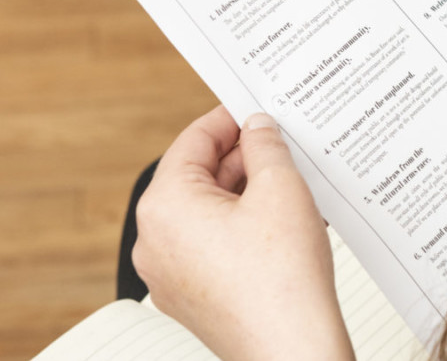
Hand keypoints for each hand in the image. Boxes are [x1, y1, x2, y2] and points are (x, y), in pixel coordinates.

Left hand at [132, 106, 353, 360]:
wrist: (291, 348)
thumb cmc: (281, 281)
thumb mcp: (281, 188)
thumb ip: (265, 146)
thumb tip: (257, 128)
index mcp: (163, 206)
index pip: (192, 141)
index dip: (229, 119)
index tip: (254, 109)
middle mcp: (155, 241)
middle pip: (197, 178)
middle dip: (242, 159)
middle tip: (282, 146)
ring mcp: (170, 275)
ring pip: (207, 213)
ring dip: (246, 194)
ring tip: (291, 185)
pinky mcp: (191, 297)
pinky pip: (212, 246)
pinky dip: (243, 228)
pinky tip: (283, 222)